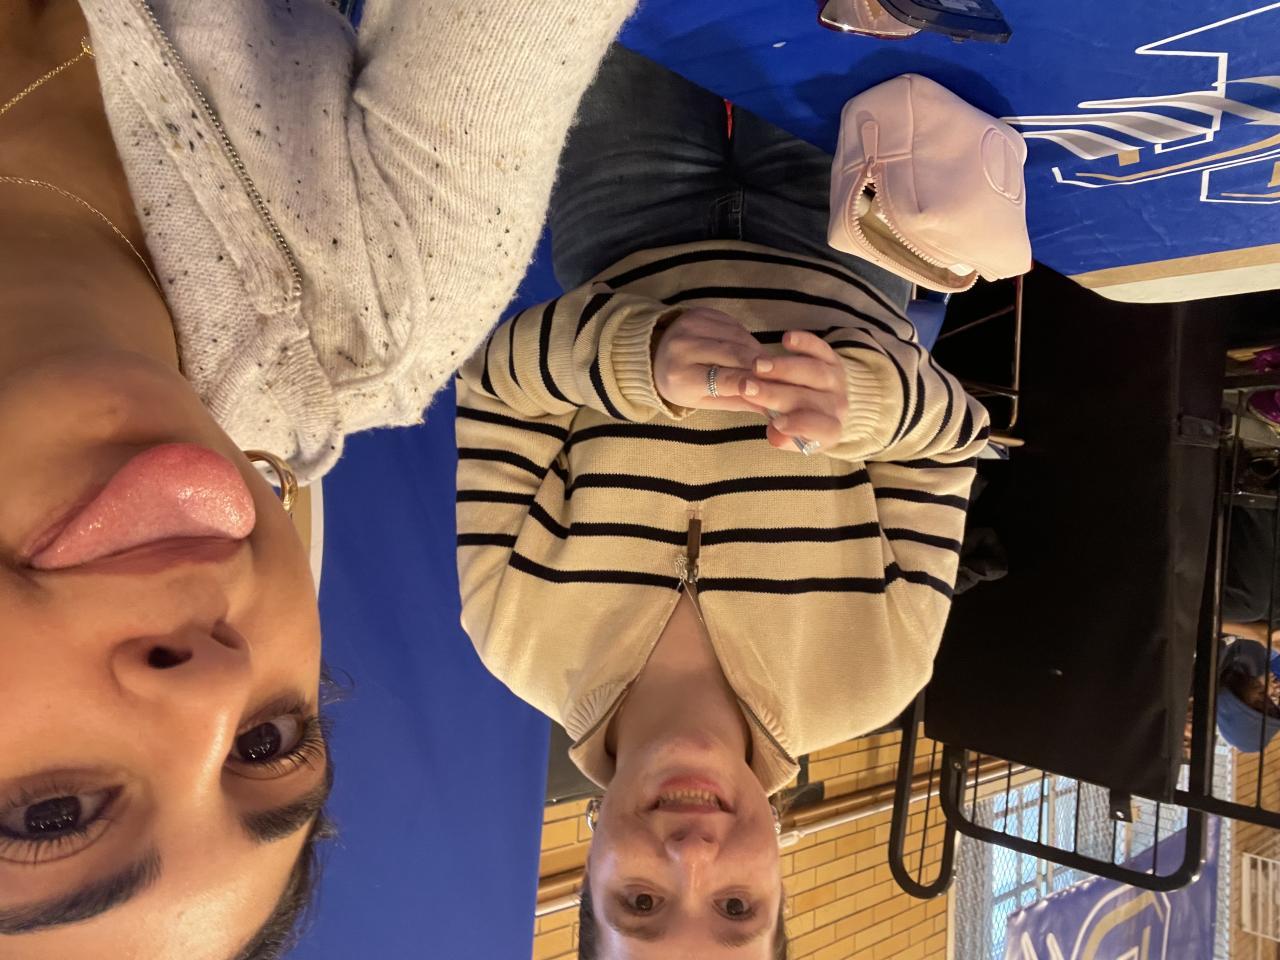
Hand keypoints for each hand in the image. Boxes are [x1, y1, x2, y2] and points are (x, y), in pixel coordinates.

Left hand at [653, 308, 767, 411]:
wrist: (653, 355)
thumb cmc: (680, 385)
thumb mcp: (703, 401)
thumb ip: (736, 402)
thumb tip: (771, 408)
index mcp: (680, 376)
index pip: (723, 379)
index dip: (749, 382)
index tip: (770, 387)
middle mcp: (683, 347)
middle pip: (734, 354)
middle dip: (759, 365)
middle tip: (778, 374)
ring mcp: (691, 325)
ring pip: (738, 337)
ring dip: (756, 351)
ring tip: (765, 364)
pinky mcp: (700, 312)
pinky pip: (734, 325)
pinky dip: (746, 338)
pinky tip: (748, 350)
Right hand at [740, 330, 848, 451]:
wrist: (832, 402)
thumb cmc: (806, 423)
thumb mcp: (796, 438)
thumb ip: (784, 439)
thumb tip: (775, 436)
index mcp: (830, 430)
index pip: (822, 429)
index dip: (801, 425)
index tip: (777, 423)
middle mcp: (837, 405)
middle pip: (806, 398)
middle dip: (774, 392)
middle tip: (745, 387)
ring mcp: (836, 379)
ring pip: (813, 371)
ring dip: (783, 367)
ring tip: (757, 365)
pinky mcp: (831, 357)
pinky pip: (820, 348)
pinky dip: (805, 341)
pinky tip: (786, 339)